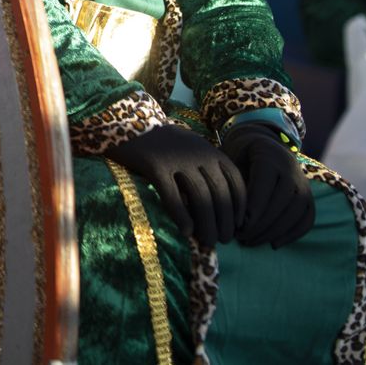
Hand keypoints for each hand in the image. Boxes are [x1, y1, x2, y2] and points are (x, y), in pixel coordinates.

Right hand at [105, 125, 246, 246]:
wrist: (126, 124)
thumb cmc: (162, 142)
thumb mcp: (191, 148)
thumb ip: (206, 167)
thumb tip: (220, 202)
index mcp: (209, 150)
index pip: (235, 181)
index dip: (239, 206)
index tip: (238, 225)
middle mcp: (198, 154)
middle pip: (219, 193)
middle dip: (224, 221)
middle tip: (222, 240)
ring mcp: (176, 159)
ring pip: (200, 198)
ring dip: (207, 224)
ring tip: (207, 241)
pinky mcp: (155, 166)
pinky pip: (172, 196)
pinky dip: (181, 216)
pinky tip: (186, 232)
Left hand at [221, 124, 314, 247]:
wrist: (263, 144)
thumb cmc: (239, 155)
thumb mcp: (230, 159)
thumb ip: (230, 181)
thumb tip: (223, 211)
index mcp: (269, 156)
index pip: (265, 184)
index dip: (253, 207)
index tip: (237, 225)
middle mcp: (291, 168)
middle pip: (282, 200)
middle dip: (261, 224)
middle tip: (241, 237)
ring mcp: (303, 183)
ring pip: (296, 211)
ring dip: (274, 232)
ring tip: (252, 241)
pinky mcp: (309, 196)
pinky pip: (307, 218)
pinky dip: (293, 234)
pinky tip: (273, 244)